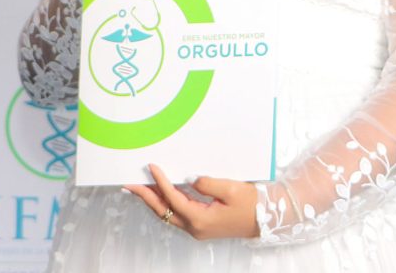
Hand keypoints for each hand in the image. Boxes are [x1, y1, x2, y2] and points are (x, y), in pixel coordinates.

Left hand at [124, 163, 259, 239]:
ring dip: (153, 200)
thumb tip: (190, 179)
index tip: (152, 167)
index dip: (160, 182)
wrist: (266, 219)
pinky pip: (177, 214)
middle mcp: (195, 228)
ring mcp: (197, 229)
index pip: (173, 198)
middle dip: (145, 196)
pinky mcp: (201, 225)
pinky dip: (166, 203)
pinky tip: (162, 194)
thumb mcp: (231, 189)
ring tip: (140, 187)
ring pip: (167, 214)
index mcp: (200, 220)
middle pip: (162, 211)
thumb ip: (207, 184)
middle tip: (129, 184)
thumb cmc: (251, 204)